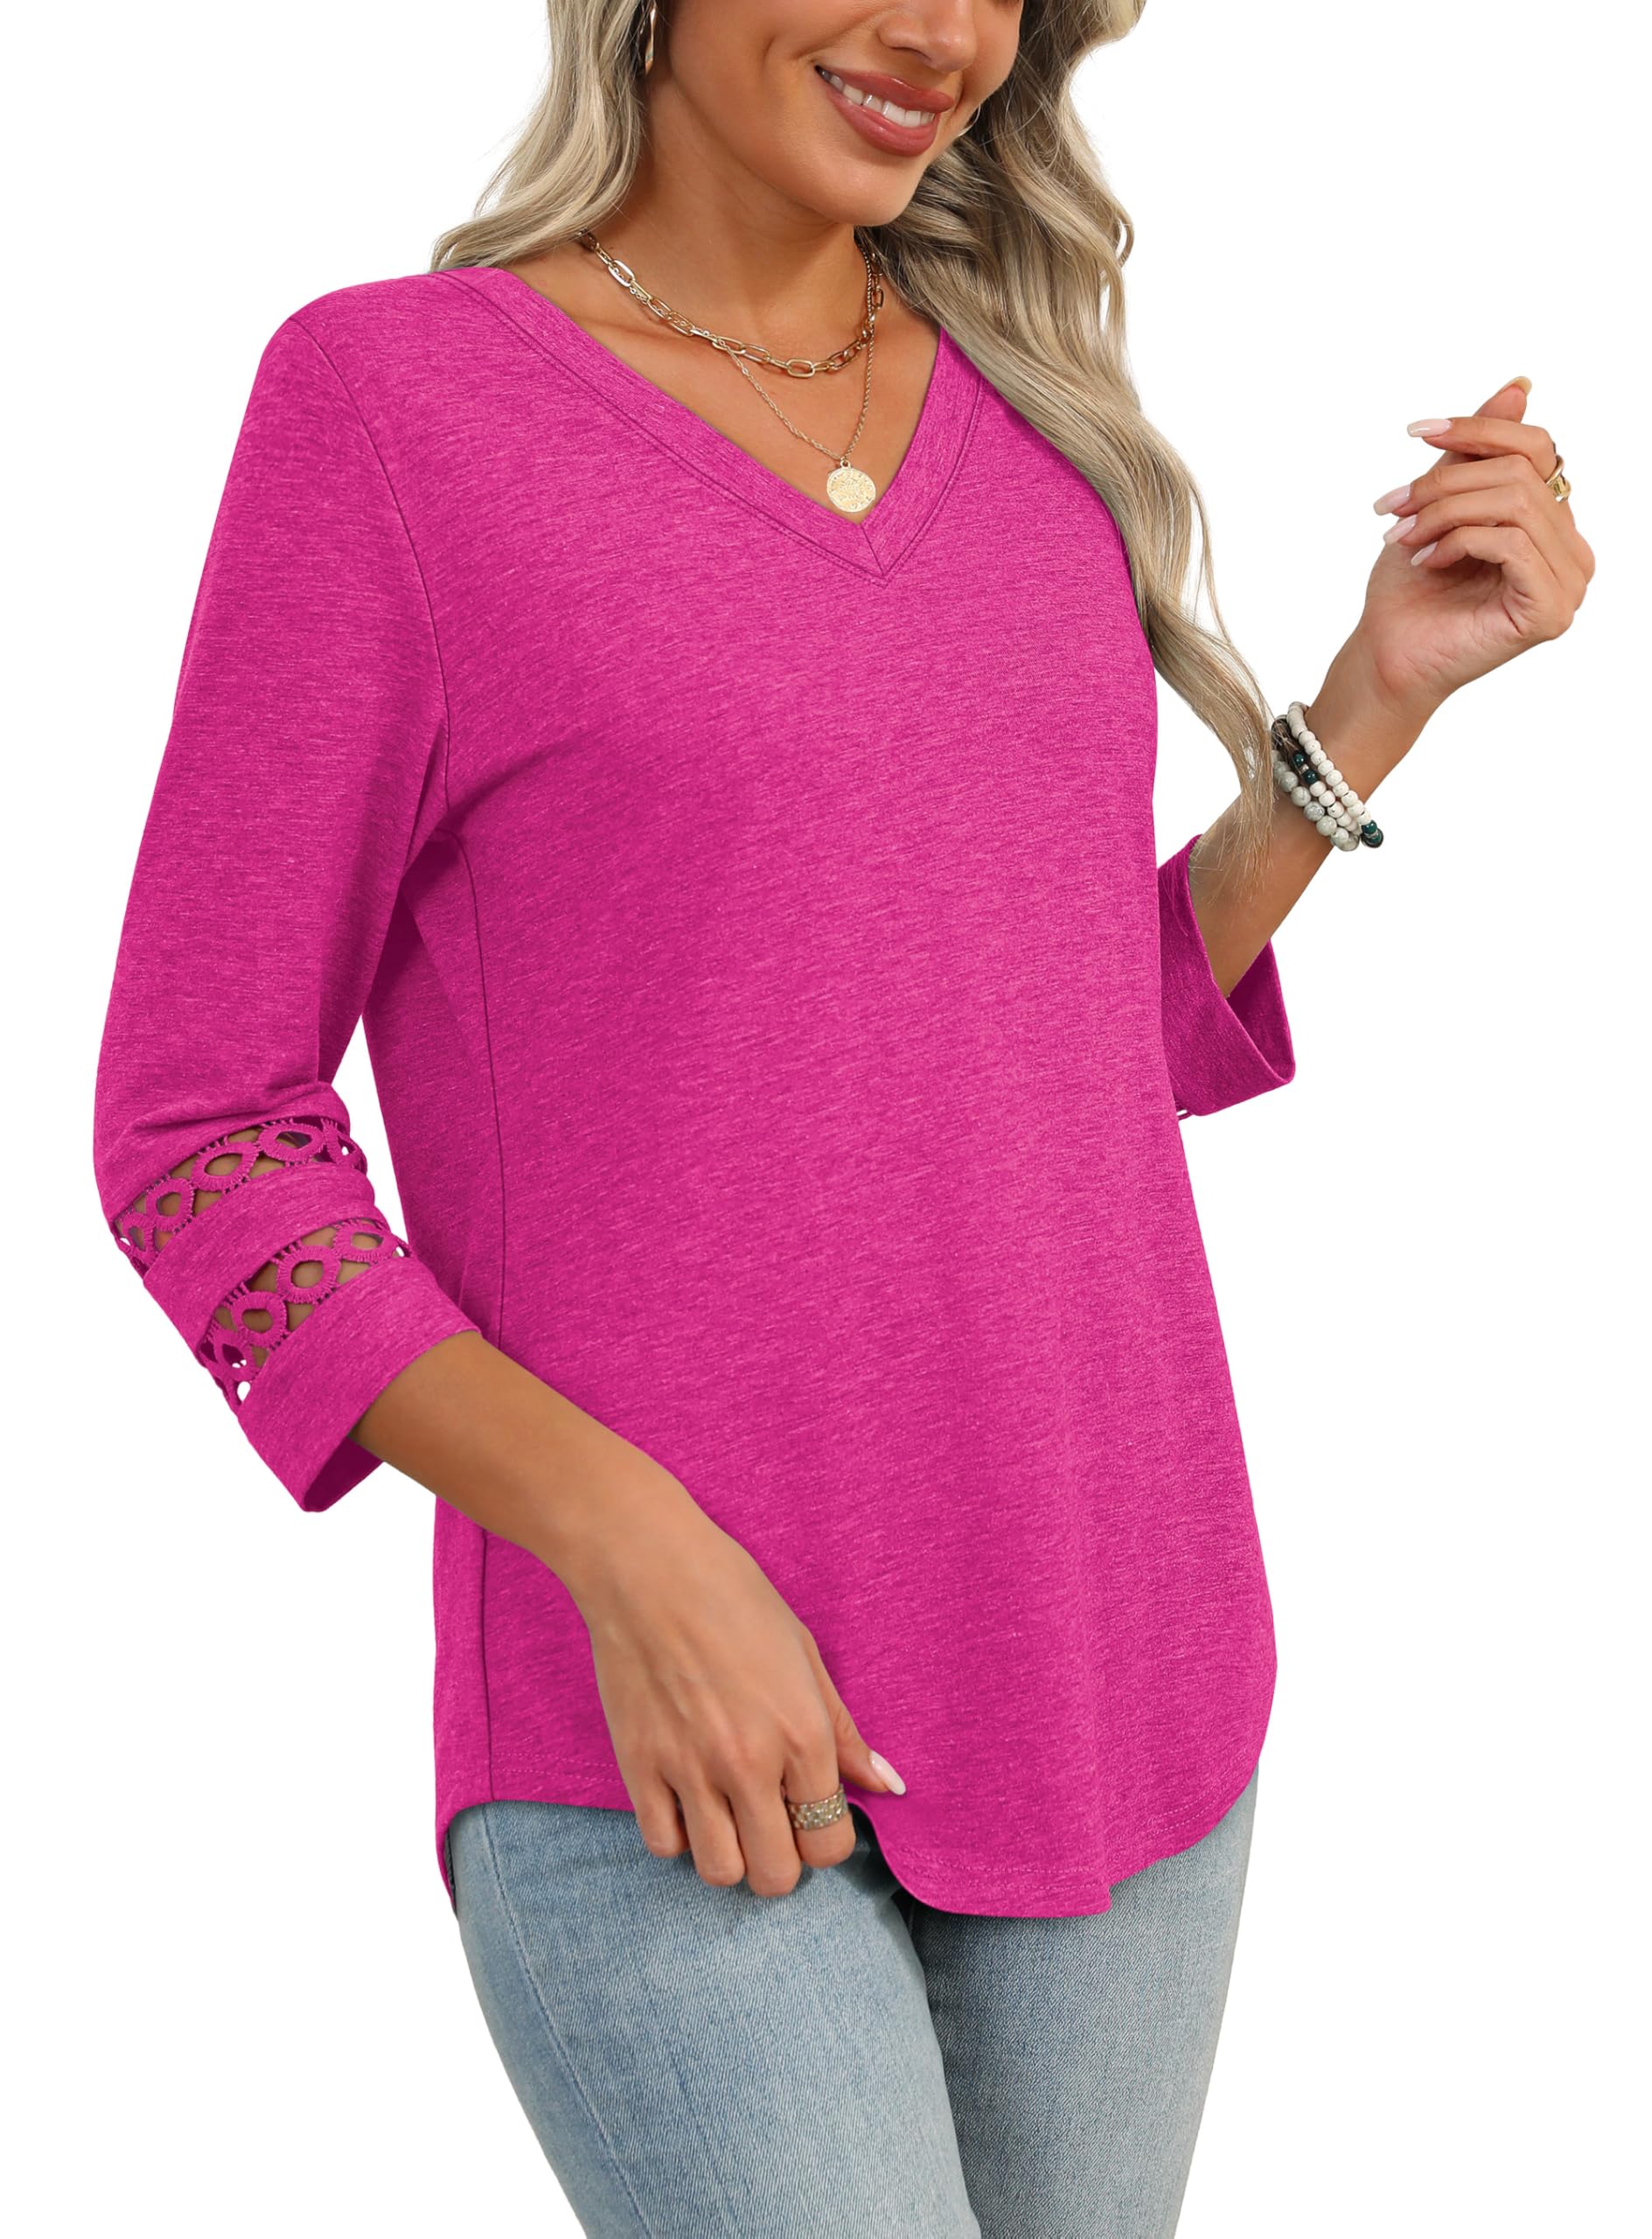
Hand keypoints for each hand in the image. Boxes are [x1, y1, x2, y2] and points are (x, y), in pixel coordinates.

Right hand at [559, 1452, 903, 1896]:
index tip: (811, 1813)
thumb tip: (888, 1787)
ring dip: (731, 1855)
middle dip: (782, 1859)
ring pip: (721, 1872)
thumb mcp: (806, 1656)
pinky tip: (687, 1799)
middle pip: (777, 1875)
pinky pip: (664, 1844)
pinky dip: (679, 1834)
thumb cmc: (735, 1598)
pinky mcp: (639, 1767)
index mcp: (802, 1734)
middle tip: (772, 1822)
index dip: (826, 1838)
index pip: (830, 1843)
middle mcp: (750, 1764)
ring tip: (729, 1816)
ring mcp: (690, 1770)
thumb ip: (845, 1733)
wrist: (649, 1568)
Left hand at [1357, 376, 1593, 722]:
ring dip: (1445, 512)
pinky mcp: (1550, 611)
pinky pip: (1513, 543)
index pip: (1536, 448)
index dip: (1479, 430)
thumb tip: (1519, 386)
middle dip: (1445, 482)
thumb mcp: (1440, 504)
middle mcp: (1570, 549)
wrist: (1388, 656)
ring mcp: (1568, 582)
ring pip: (1516, 503)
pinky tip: (1427, 561)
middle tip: (1393, 506)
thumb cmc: (1412, 587)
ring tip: (1402, 536)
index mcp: (1550, 521)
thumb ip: (1478, 453)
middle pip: (1522, 473)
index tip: (1418, 431)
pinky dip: (1461, 541)